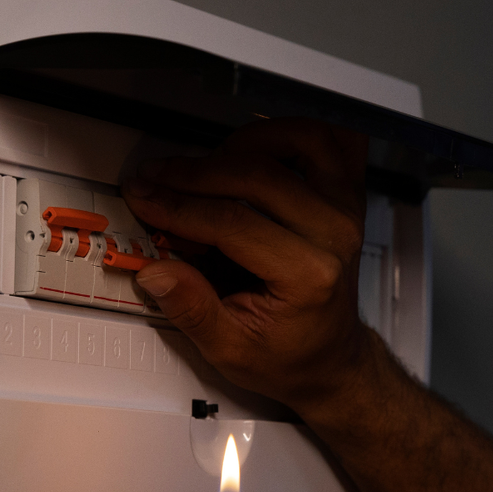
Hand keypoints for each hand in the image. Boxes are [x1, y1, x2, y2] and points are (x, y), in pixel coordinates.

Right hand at [122, 119, 378, 413]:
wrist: (331, 359)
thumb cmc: (290, 356)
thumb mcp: (232, 351)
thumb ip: (192, 310)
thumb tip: (155, 271)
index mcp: (309, 275)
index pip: (233, 222)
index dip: (179, 206)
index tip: (144, 198)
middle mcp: (335, 234)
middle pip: (258, 175)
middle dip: (194, 173)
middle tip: (155, 178)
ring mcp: (346, 208)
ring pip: (298, 140)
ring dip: (244, 143)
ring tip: (205, 164)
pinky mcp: (348, 195)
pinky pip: (333, 139)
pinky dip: (294, 132)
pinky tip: (259, 145)